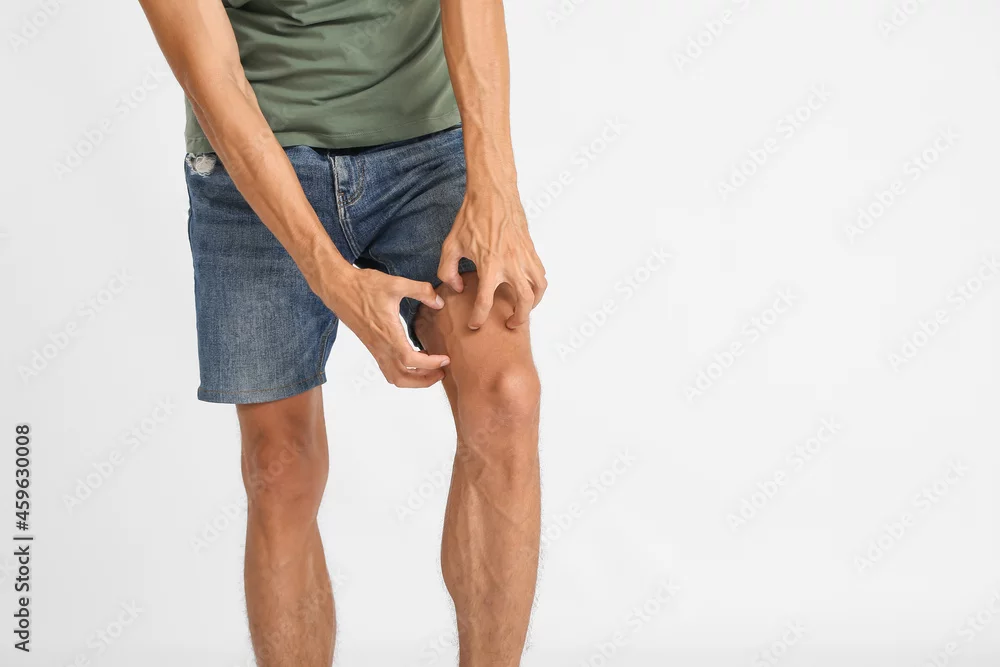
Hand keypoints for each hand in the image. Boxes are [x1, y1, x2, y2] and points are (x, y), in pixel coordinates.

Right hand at [325, 268, 449, 387]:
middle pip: (402, 378)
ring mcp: (374, 348)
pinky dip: (402, 373)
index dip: (430, 364)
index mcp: (388, 333)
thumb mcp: (396, 284)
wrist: (338, 287)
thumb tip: (439, 302)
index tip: (445, 359)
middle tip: (441, 372)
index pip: (410, 361)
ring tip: (430, 370)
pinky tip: (413, 360)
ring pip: (394, 377)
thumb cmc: (364, 286)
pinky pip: (387, 369)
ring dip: (413, 380)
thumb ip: (421, 291)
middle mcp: (380, 346)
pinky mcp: (371, 346)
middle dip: (424, 380)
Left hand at [437, 187, 546, 329]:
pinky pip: (540, 274)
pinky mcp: (531, 250)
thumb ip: (448, 271)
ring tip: (524, 310)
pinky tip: (528, 288)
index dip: (479, 318)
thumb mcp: (451, 245)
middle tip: (510, 325)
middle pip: (523, 301)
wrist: (493, 193)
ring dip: (533, 304)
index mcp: (489, 265)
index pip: (486, 302)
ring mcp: (524, 257)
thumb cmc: (472, 217)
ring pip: (539, 289)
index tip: (475, 324)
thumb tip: (458, 288)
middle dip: (518, 318)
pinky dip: (537, 286)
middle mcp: (511, 264)